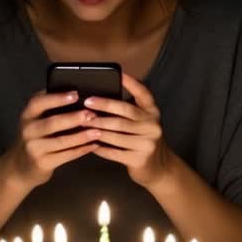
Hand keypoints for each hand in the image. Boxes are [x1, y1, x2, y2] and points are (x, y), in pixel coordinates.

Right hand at [5, 90, 100, 188]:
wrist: (21, 167)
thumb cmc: (35, 138)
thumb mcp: (35, 120)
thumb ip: (49, 107)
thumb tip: (75, 93)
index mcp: (27, 115)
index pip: (38, 103)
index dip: (57, 98)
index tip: (76, 94)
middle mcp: (28, 131)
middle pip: (52, 123)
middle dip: (73, 118)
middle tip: (91, 114)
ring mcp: (34, 148)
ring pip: (61, 141)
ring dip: (81, 136)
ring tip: (97, 131)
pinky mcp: (43, 163)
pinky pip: (65, 155)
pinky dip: (81, 150)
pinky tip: (93, 145)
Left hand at [83, 73, 175, 187]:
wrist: (159, 168)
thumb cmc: (143, 140)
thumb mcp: (143, 122)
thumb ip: (129, 111)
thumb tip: (101, 98)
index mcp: (153, 113)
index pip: (144, 94)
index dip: (132, 83)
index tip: (120, 73)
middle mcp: (152, 126)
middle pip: (125, 113)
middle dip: (104, 106)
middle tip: (86, 103)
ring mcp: (147, 144)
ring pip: (117, 133)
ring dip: (97, 128)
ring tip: (83, 123)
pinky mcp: (139, 159)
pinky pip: (114, 152)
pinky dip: (100, 148)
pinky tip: (90, 144)